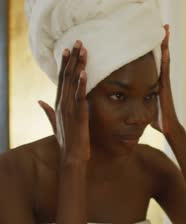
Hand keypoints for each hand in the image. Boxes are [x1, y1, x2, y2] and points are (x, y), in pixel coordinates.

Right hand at [39, 41, 89, 161]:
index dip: (63, 63)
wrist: (72, 156)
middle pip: (66, 76)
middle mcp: (62, 103)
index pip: (60, 79)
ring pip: (73, 82)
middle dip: (72, 58)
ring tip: (83, 50)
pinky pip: (79, 96)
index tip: (67, 49)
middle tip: (78, 42)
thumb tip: (39, 101)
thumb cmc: (66, 141)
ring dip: (78, 65)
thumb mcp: (55, 124)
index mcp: (58, 104)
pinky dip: (81, 84)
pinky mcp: (78, 114)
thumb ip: (47, 111)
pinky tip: (84, 73)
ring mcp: (69, 108)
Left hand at [151, 25, 181, 136]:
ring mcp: (164, 83)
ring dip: (165, 45)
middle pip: (162, 58)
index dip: (155, 51)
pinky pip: (165, 69)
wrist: (169, 128)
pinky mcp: (165, 86)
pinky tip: (165, 48)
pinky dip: (165, 57)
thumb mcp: (146, 109)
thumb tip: (129, 104)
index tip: (153, 38)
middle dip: (162, 43)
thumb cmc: (158, 121)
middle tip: (163, 27)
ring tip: (165, 30)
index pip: (156, 64)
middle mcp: (161, 81)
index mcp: (156, 84)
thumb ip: (141, 102)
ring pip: (164, 60)